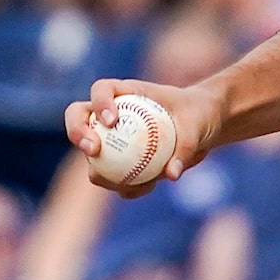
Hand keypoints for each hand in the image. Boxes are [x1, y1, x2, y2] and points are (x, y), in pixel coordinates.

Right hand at [66, 77, 218, 198]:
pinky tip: (143, 189)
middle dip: (78, 132)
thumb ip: (187, 146)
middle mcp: (111, 112)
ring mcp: (111, 137)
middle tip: (94, 149)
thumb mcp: (198, 126)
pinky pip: (115, 177)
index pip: (102, 90)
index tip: (111, 120)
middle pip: (79, 117)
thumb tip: (171, 174)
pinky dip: (125, 185)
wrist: (201, 128)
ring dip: (98, 170)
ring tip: (120, 184)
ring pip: (91, 155)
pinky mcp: (120, 161)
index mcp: (126, 92)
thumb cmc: (198, 116)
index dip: (99, 103)